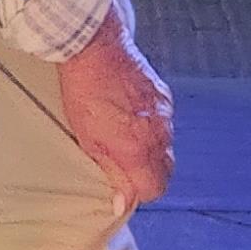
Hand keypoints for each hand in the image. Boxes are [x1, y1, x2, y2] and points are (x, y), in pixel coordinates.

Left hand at [56, 0, 173, 216]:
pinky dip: (152, 129)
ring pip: (166, 148)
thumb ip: (112, 172)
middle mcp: (159, 131)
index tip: (122, 187)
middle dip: (146, 175)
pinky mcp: (165, 96)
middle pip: (165, 172)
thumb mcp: (89, 140)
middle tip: (122, 166)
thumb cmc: (84, 91)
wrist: (94, 47)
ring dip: (150, 151)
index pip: (154, 189)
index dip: (137, 192)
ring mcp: (165, 112)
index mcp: (139, 146)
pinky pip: (165, 124)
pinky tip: (131, 118)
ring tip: (123, 138)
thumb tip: (122, 203)